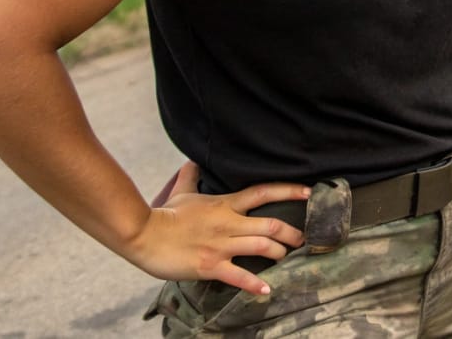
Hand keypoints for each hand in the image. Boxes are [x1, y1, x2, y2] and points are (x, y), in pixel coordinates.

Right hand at [126, 161, 309, 295]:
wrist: (142, 234)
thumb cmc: (163, 215)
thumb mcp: (181, 193)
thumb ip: (190, 177)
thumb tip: (192, 161)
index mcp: (225, 204)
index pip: (263, 192)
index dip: (289, 190)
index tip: (309, 192)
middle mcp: (229, 223)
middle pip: (270, 224)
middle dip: (292, 232)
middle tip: (304, 238)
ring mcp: (221, 245)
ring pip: (262, 247)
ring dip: (280, 253)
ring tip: (288, 258)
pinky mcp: (210, 266)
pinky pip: (238, 276)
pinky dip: (255, 284)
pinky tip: (267, 289)